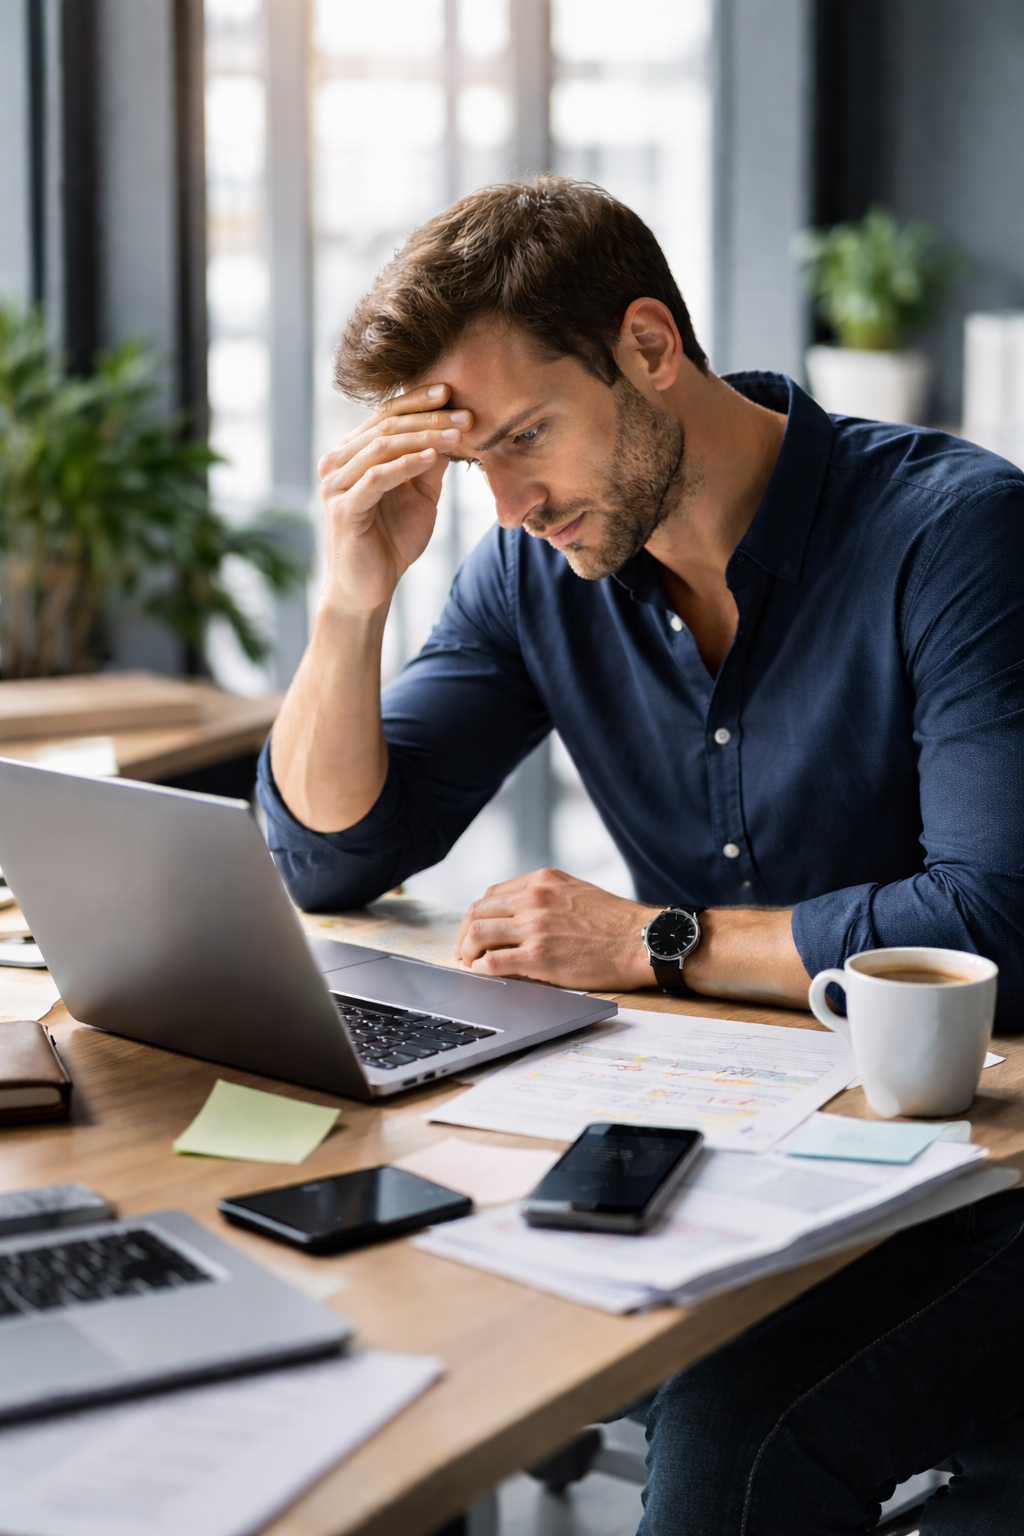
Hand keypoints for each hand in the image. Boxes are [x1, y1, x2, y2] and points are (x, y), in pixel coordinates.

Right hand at [316, 384, 471, 615]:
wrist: (369, 588)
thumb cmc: (392, 541)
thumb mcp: (420, 496)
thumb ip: (430, 464)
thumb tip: (453, 429)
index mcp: (352, 454)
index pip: (385, 415)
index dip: (418, 401)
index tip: (451, 390)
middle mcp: (337, 462)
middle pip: (386, 425)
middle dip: (428, 417)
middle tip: (464, 412)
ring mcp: (336, 484)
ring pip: (382, 447)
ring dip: (424, 437)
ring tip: (457, 433)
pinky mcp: (343, 508)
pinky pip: (377, 478)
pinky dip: (407, 465)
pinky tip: (434, 457)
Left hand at [453, 868, 659, 990]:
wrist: (643, 940)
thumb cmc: (616, 922)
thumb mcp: (577, 892)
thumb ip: (546, 896)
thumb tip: (518, 914)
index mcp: (542, 881)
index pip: (491, 894)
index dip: (477, 915)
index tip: (474, 930)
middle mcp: (534, 899)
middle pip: (477, 912)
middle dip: (464, 934)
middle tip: (463, 951)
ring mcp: (535, 927)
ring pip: (477, 934)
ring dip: (466, 951)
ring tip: (469, 963)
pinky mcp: (538, 956)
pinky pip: (493, 962)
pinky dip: (480, 969)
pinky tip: (482, 974)